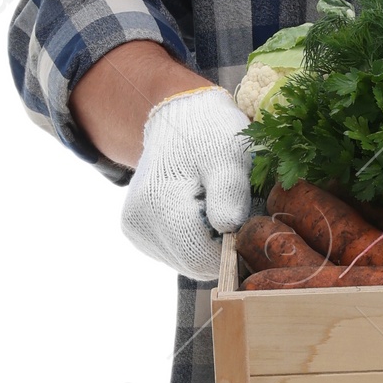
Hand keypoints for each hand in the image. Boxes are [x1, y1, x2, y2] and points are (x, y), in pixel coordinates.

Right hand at [122, 86, 252, 277]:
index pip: (201, 258)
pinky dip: (194, 240)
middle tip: (233, 211)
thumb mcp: (229, 154)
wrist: (179, 117)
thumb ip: (229, 191)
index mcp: (158, 205)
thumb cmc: (209, 133)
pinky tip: (199, 212)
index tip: (246, 222)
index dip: (231, 249)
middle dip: (220, 247)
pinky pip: (176, 253)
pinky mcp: (138, 232)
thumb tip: (229, 228)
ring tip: (213, 206)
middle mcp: (138, 224)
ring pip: (185, 262)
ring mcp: (136, 230)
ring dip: (208, 244)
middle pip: (193, 264)